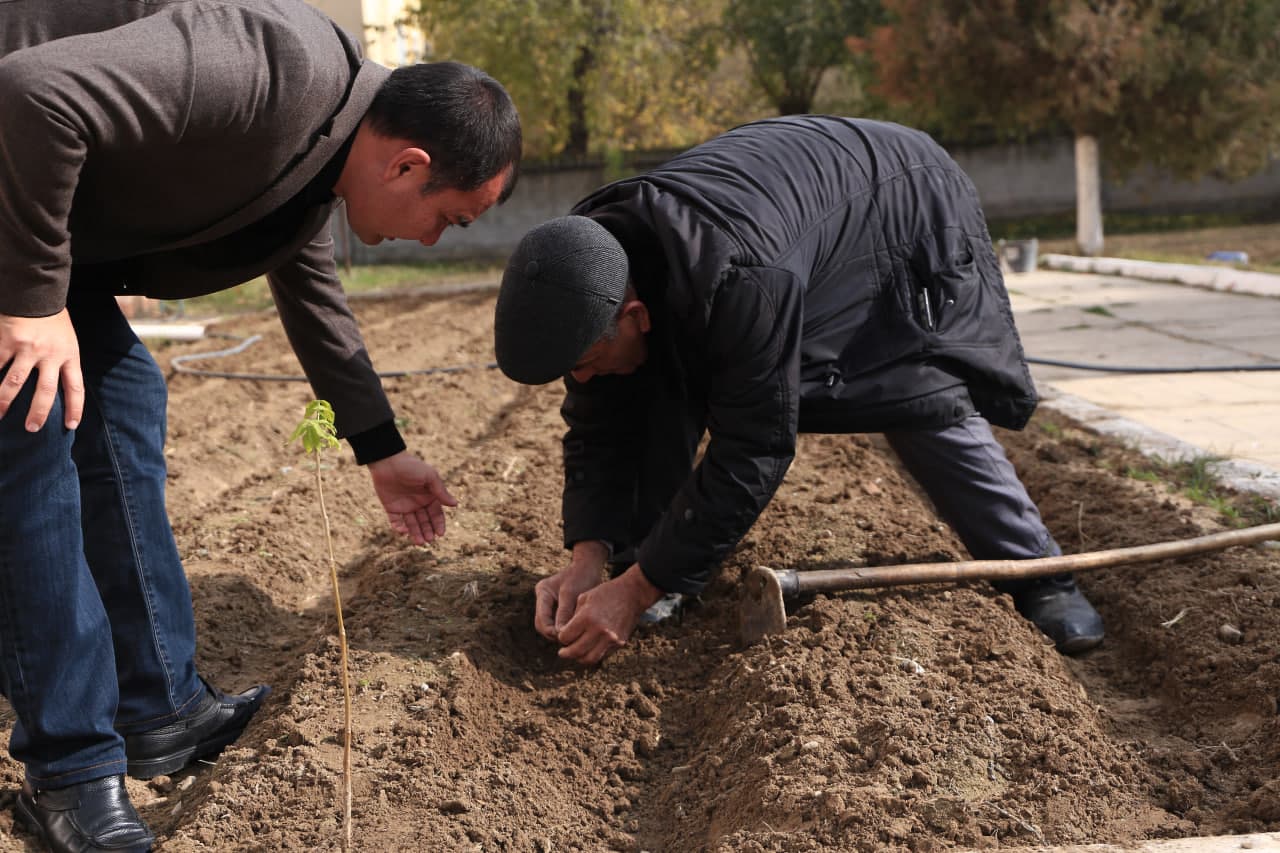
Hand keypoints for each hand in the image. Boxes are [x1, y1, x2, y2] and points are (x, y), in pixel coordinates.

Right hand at [0, 311, 82, 430]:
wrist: (36, 292)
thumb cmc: (53, 320)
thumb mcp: (68, 341)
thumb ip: (63, 362)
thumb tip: (60, 388)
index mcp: (69, 355)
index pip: (75, 387)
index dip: (75, 408)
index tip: (71, 426)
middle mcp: (50, 354)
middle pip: (45, 391)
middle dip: (39, 412)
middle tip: (33, 428)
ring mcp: (26, 348)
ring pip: (14, 382)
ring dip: (4, 402)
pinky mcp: (6, 341)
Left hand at [367, 450, 457, 544]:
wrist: (388, 461)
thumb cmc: (411, 467)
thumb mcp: (429, 477)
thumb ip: (441, 491)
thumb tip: (455, 505)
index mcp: (429, 496)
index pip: (436, 514)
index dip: (439, 524)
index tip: (440, 534)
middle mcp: (418, 503)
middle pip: (425, 522)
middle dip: (427, 531)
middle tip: (429, 540)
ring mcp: (404, 506)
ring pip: (412, 524)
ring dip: (415, 533)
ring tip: (419, 542)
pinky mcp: (391, 508)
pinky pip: (396, 521)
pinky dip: (399, 528)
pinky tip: (403, 531)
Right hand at [534, 541, 608, 641]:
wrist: (590, 568)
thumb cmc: (582, 577)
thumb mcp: (571, 593)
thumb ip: (564, 612)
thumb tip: (559, 634)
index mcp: (542, 591)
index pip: (541, 618)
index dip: (550, 630)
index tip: (564, 637)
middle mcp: (542, 598)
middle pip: (542, 624)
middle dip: (554, 634)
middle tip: (570, 641)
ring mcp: (549, 604)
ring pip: (549, 626)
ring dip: (560, 633)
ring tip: (574, 638)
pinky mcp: (557, 608)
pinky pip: (557, 623)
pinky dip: (565, 629)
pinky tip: (576, 633)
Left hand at [555, 563, 663, 665]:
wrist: (632, 594)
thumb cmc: (606, 593)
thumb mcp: (584, 598)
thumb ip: (572, 617)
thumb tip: (564, 633)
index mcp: (587, 618)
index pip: (565, 637)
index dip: (561, 637)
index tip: (562, 635)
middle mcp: (599, 631)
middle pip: (575, 651)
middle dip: (566, 653)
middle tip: (562, 652)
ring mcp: (610, 639)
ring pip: (589, 659)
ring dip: (579, 658)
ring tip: (575, 654)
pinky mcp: (619, 643)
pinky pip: (602, 655)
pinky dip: (593, 655)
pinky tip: (589, 649)